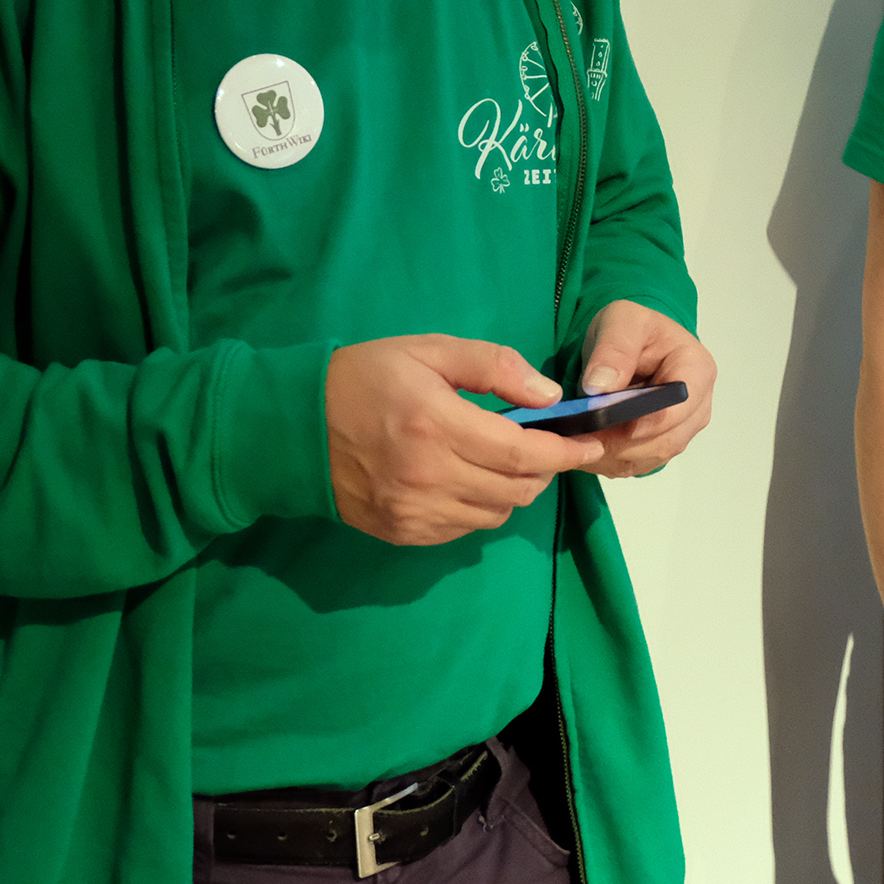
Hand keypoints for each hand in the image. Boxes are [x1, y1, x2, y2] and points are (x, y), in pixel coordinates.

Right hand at [326, 335, 600, 544]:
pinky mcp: (400, 532)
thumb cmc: (365, 377)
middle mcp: (428, 477)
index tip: (592, 445)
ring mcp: (412, 511)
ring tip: (504, 461)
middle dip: (544, 470)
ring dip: (512, 490)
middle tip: (547, 446)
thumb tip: (549, 396)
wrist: (290, 427)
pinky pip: (463, 530)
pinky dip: (479, 507)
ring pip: (494, 514)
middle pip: (516, 490)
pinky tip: (468, 479)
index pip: (523, 455)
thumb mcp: (429, 350)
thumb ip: (493, 366)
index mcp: (437, 425)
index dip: (566, 454)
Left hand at [573, 301, 715, 477]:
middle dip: (621, 442)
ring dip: (613, 455)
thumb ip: (613, 349)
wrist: (631, 343)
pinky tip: (589, 445)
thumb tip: (601, 387)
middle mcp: (698, 405)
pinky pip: (639, 465)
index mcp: (697, 369)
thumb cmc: (632, 329)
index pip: (678, 408)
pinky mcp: (662, 445)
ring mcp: (682, 429)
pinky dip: (610, 461)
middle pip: (665, 439)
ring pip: (651, 457)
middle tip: (580, 434)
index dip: (642, 421)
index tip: (604, 421)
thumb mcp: (621, 320)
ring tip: (580, 439)